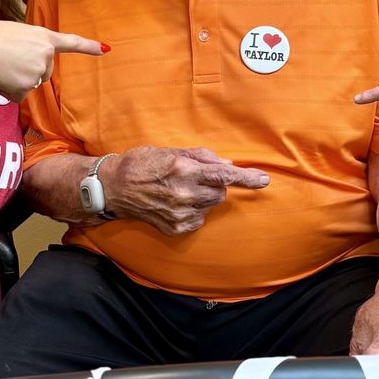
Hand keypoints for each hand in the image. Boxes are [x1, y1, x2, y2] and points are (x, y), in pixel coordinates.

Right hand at [0, 18, 104, 102]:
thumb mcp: (17, 35)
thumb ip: (31, 50)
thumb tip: (31, 76)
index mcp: (44, 37)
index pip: (71, 43)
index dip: (89, 47)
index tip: (105, 49)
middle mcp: (46, 55)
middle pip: (43, 73)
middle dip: (27, 70)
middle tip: (6, 58)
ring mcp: (37, 71)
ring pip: (30, 85)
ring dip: (15, 80)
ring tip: (0, 64)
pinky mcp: (26, 86)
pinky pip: (18, 95)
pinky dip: (7, 90)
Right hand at [107, 146, 269, 234]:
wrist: (114, 188)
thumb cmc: (143, 164)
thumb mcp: (172, 151)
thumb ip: (203, 157)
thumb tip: (228, 164)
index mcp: (184, 170)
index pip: (224, 175)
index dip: (246, 178)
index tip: (264, 180)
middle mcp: (184, 194)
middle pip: (220, 193)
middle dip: (214, 185)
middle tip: (193, 178)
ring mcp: (179, 214)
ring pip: (209, 207)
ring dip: (202, 198)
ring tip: (178, 191)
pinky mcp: (175, 228)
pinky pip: (198, 219)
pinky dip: (193, 211)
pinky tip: (173, 203)